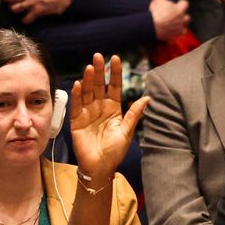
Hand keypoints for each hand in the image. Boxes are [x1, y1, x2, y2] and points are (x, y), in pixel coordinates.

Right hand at [69, 53, 148, 179]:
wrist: (100, 168)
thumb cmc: (114, 151)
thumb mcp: (127, 131)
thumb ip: (134, 114)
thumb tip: (148, 97)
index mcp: (113, 108)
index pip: (114, 86)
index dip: (114, 73)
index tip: (115, 58)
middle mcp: (99, 107)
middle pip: (99, 85)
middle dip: (99, 71)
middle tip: (98, 56)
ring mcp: (87, 113)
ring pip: (87, 92)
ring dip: (88, 80)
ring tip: (89, 67)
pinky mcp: (76, 121)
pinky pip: (76, 105)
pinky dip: (77, 95)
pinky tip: (79, 84)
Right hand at [147, 0, 189, 40]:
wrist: (152, 26)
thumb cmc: (156, 12)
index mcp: (179, 9)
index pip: (185, 3)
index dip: (181, 3)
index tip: (177, 4)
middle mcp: (182, 18)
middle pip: (187, 17)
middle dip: (182, 16)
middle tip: (175, 15)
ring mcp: (179, 28)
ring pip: (184, 26)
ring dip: (181, 25)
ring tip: (174, 24)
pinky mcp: (176, 35)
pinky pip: (180, 34)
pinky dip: (177, 33)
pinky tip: (172, 32)